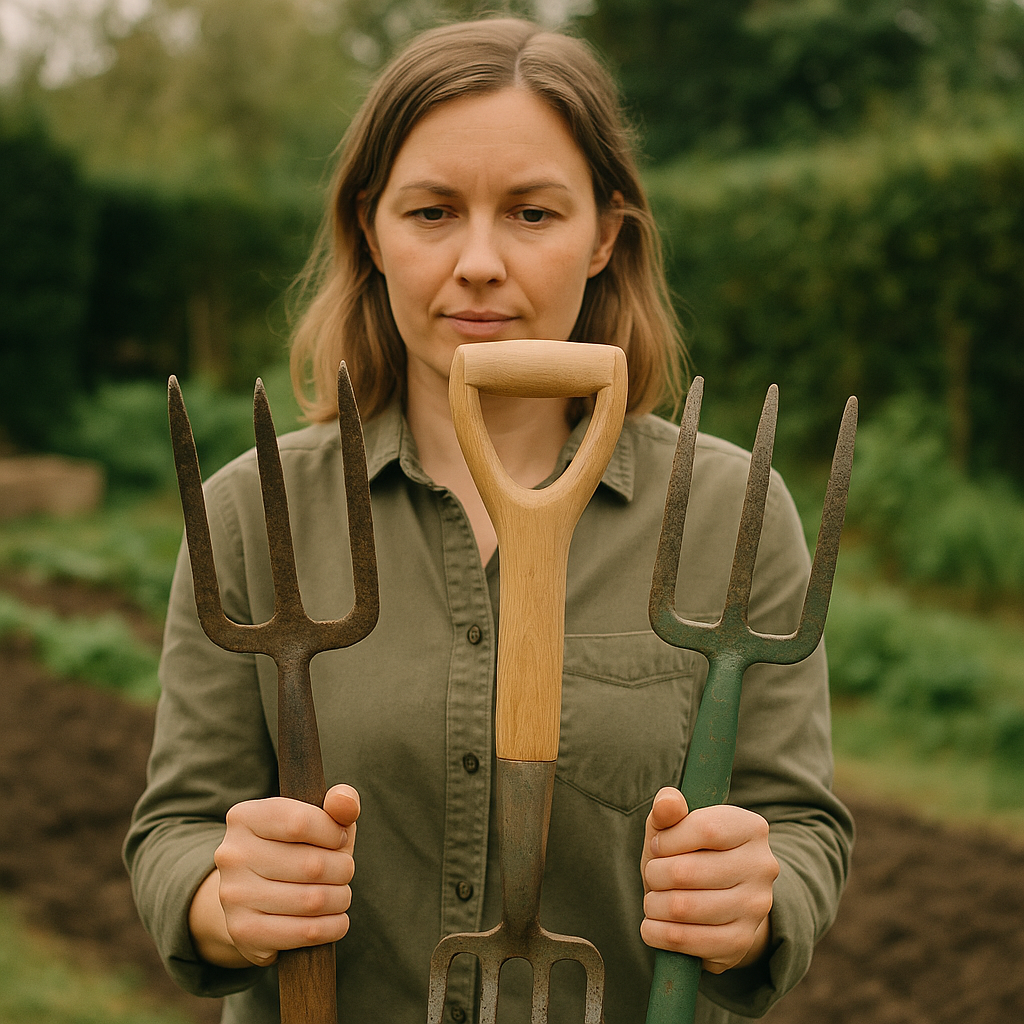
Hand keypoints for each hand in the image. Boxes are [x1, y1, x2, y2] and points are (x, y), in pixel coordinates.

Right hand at [189, 784, 359, 967]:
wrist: (254, 895)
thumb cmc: (297, 847)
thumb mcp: (318, 817)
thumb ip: (340, 801)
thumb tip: (344, 802)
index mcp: (245, 817)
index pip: (300, 822)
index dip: (332, 833)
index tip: (340, 839)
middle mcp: (232, 855)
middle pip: (313, 865)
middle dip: (343, 870)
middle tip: (345, 871)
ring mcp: (234, 895)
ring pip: (312, 900)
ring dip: (340, 899)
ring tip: (341, 895)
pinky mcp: (243, 931)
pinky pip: (304, 932)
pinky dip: (332, 927)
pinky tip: (336, 920)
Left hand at [640, 787, 777, 973]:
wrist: (717, 904)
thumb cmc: (688, 855)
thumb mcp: (676, 827)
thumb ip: (668, 810)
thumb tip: (668, 802)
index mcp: (751, 827)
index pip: (705, 829)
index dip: (668, 840)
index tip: (657, 846)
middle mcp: (762, 867)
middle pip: (687, 871)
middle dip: (655, 874)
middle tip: (653, 876)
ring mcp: (756, 907)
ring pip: (683, 907)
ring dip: (653, 904)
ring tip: (652, 900)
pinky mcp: (741, 942)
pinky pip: (686, 941)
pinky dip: (657, 933)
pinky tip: (652, 926)